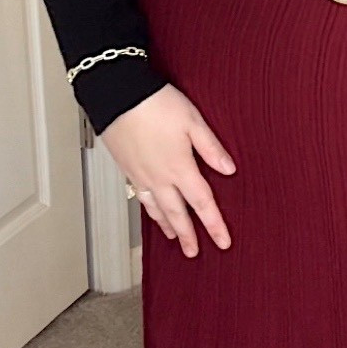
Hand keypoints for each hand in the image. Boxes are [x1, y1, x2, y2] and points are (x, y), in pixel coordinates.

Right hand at [99, 84, 235, 256]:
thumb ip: (212, 149)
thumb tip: (229, 170)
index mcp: (180, 167)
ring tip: (174, 238)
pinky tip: (151, 210)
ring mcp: (140, 174)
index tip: (223, 242)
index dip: (214, 224)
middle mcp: (159, 177)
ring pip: (156, 208)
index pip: (202, 203)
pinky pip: (141, 196)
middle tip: (195, 252)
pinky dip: (149, 209)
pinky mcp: (127, 168)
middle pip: (177, 213)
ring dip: (167, 225)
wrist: (117, 95)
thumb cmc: (156, 104)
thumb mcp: (194, 122)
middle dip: (188, 235)